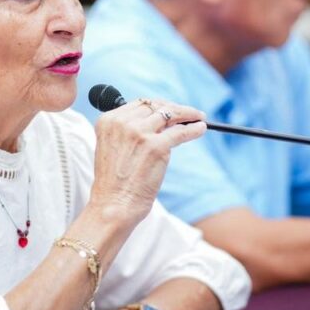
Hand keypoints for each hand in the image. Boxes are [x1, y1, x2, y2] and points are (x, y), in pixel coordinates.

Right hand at [89, 98, 206, 224]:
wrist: (113, 205)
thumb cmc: (114, 183)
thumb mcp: (113, 147)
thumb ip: (129, 131)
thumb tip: (159, 120)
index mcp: (108, 121)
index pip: (139, 104)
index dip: (158, 105)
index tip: (169, 109)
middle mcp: (122, 123)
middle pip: (155, 106)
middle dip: (174, 108)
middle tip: (188, 113)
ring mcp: (139, 133)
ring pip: (170, 114)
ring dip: (188, 114)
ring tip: (199, 117)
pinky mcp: (156, 147)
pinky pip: (181, 132)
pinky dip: (194, 129)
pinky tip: (201, 128)